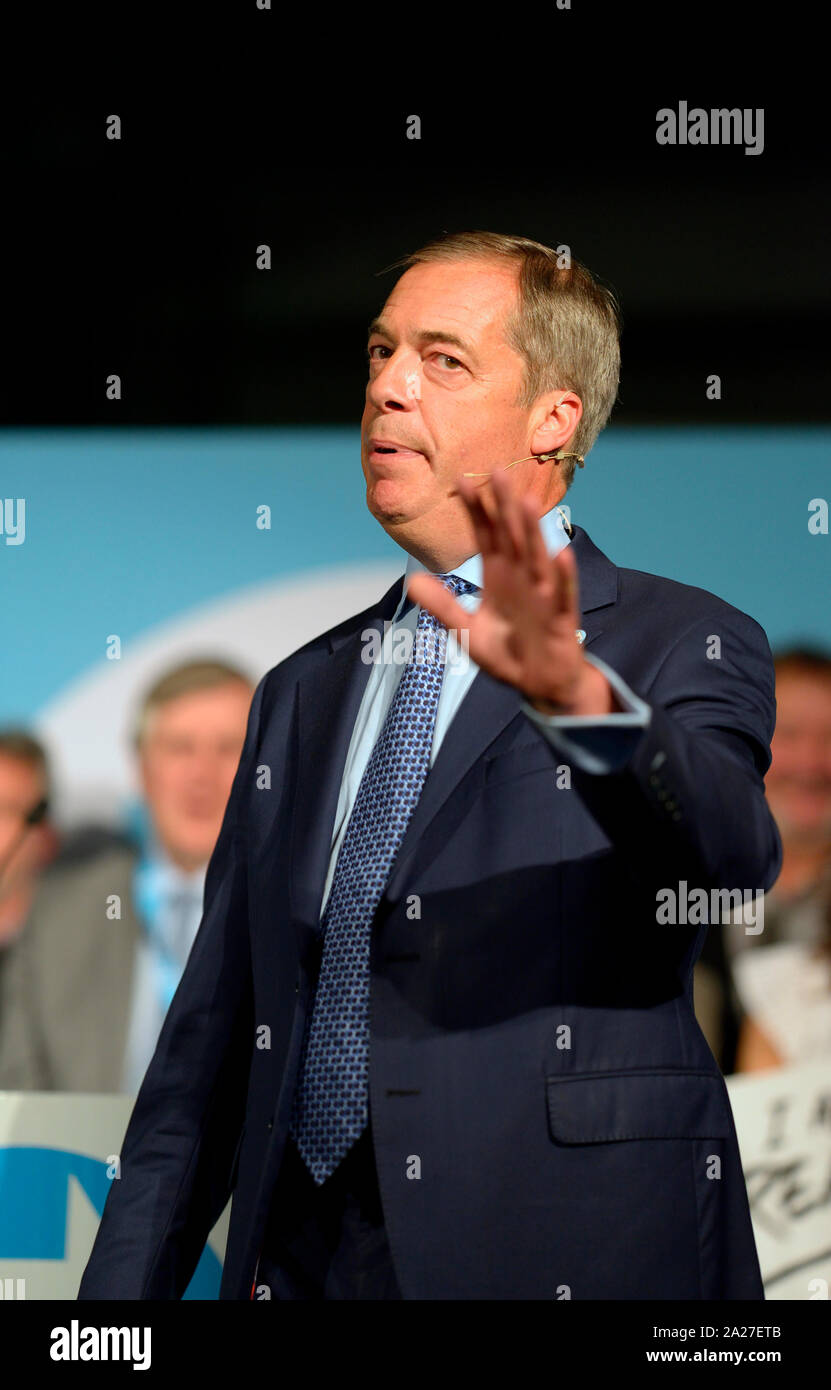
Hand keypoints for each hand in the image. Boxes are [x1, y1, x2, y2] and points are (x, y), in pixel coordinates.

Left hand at [406, 469, 616, 715]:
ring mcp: (542, 595)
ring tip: (528, 502)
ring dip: (534, 531)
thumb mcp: (466, 631)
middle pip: (513, 536)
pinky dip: (562, 577)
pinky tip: (561, 555)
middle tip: (498, 470)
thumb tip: (411, 581)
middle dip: (506, 506)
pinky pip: (562, 595)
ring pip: (537, 558)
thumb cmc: (507, 653)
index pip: (486, 536)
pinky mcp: (560, 618)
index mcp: (498, 576)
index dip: (476, 511)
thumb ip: (443, 606)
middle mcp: (521, 578)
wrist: (538, 683)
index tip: (462, 481)